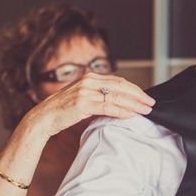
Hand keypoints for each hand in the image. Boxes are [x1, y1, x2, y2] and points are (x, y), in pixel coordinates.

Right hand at [27, 73, 154, 137]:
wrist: (44, 118)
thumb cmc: (63, 110)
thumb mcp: (83, 98)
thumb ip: (98, 96)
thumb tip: (119, 102)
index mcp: (90, 77)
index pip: (119, 81)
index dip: (135, 89)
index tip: (146, 97)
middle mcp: (89, 81)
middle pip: (121, 86)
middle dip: (139, 95)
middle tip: (151, 103)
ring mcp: (85, 91)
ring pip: (117, 97)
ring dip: (134, 104)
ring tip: (146, 110)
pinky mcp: (83, 104)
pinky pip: (107, 107)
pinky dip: (121, 111)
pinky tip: (131, 115)